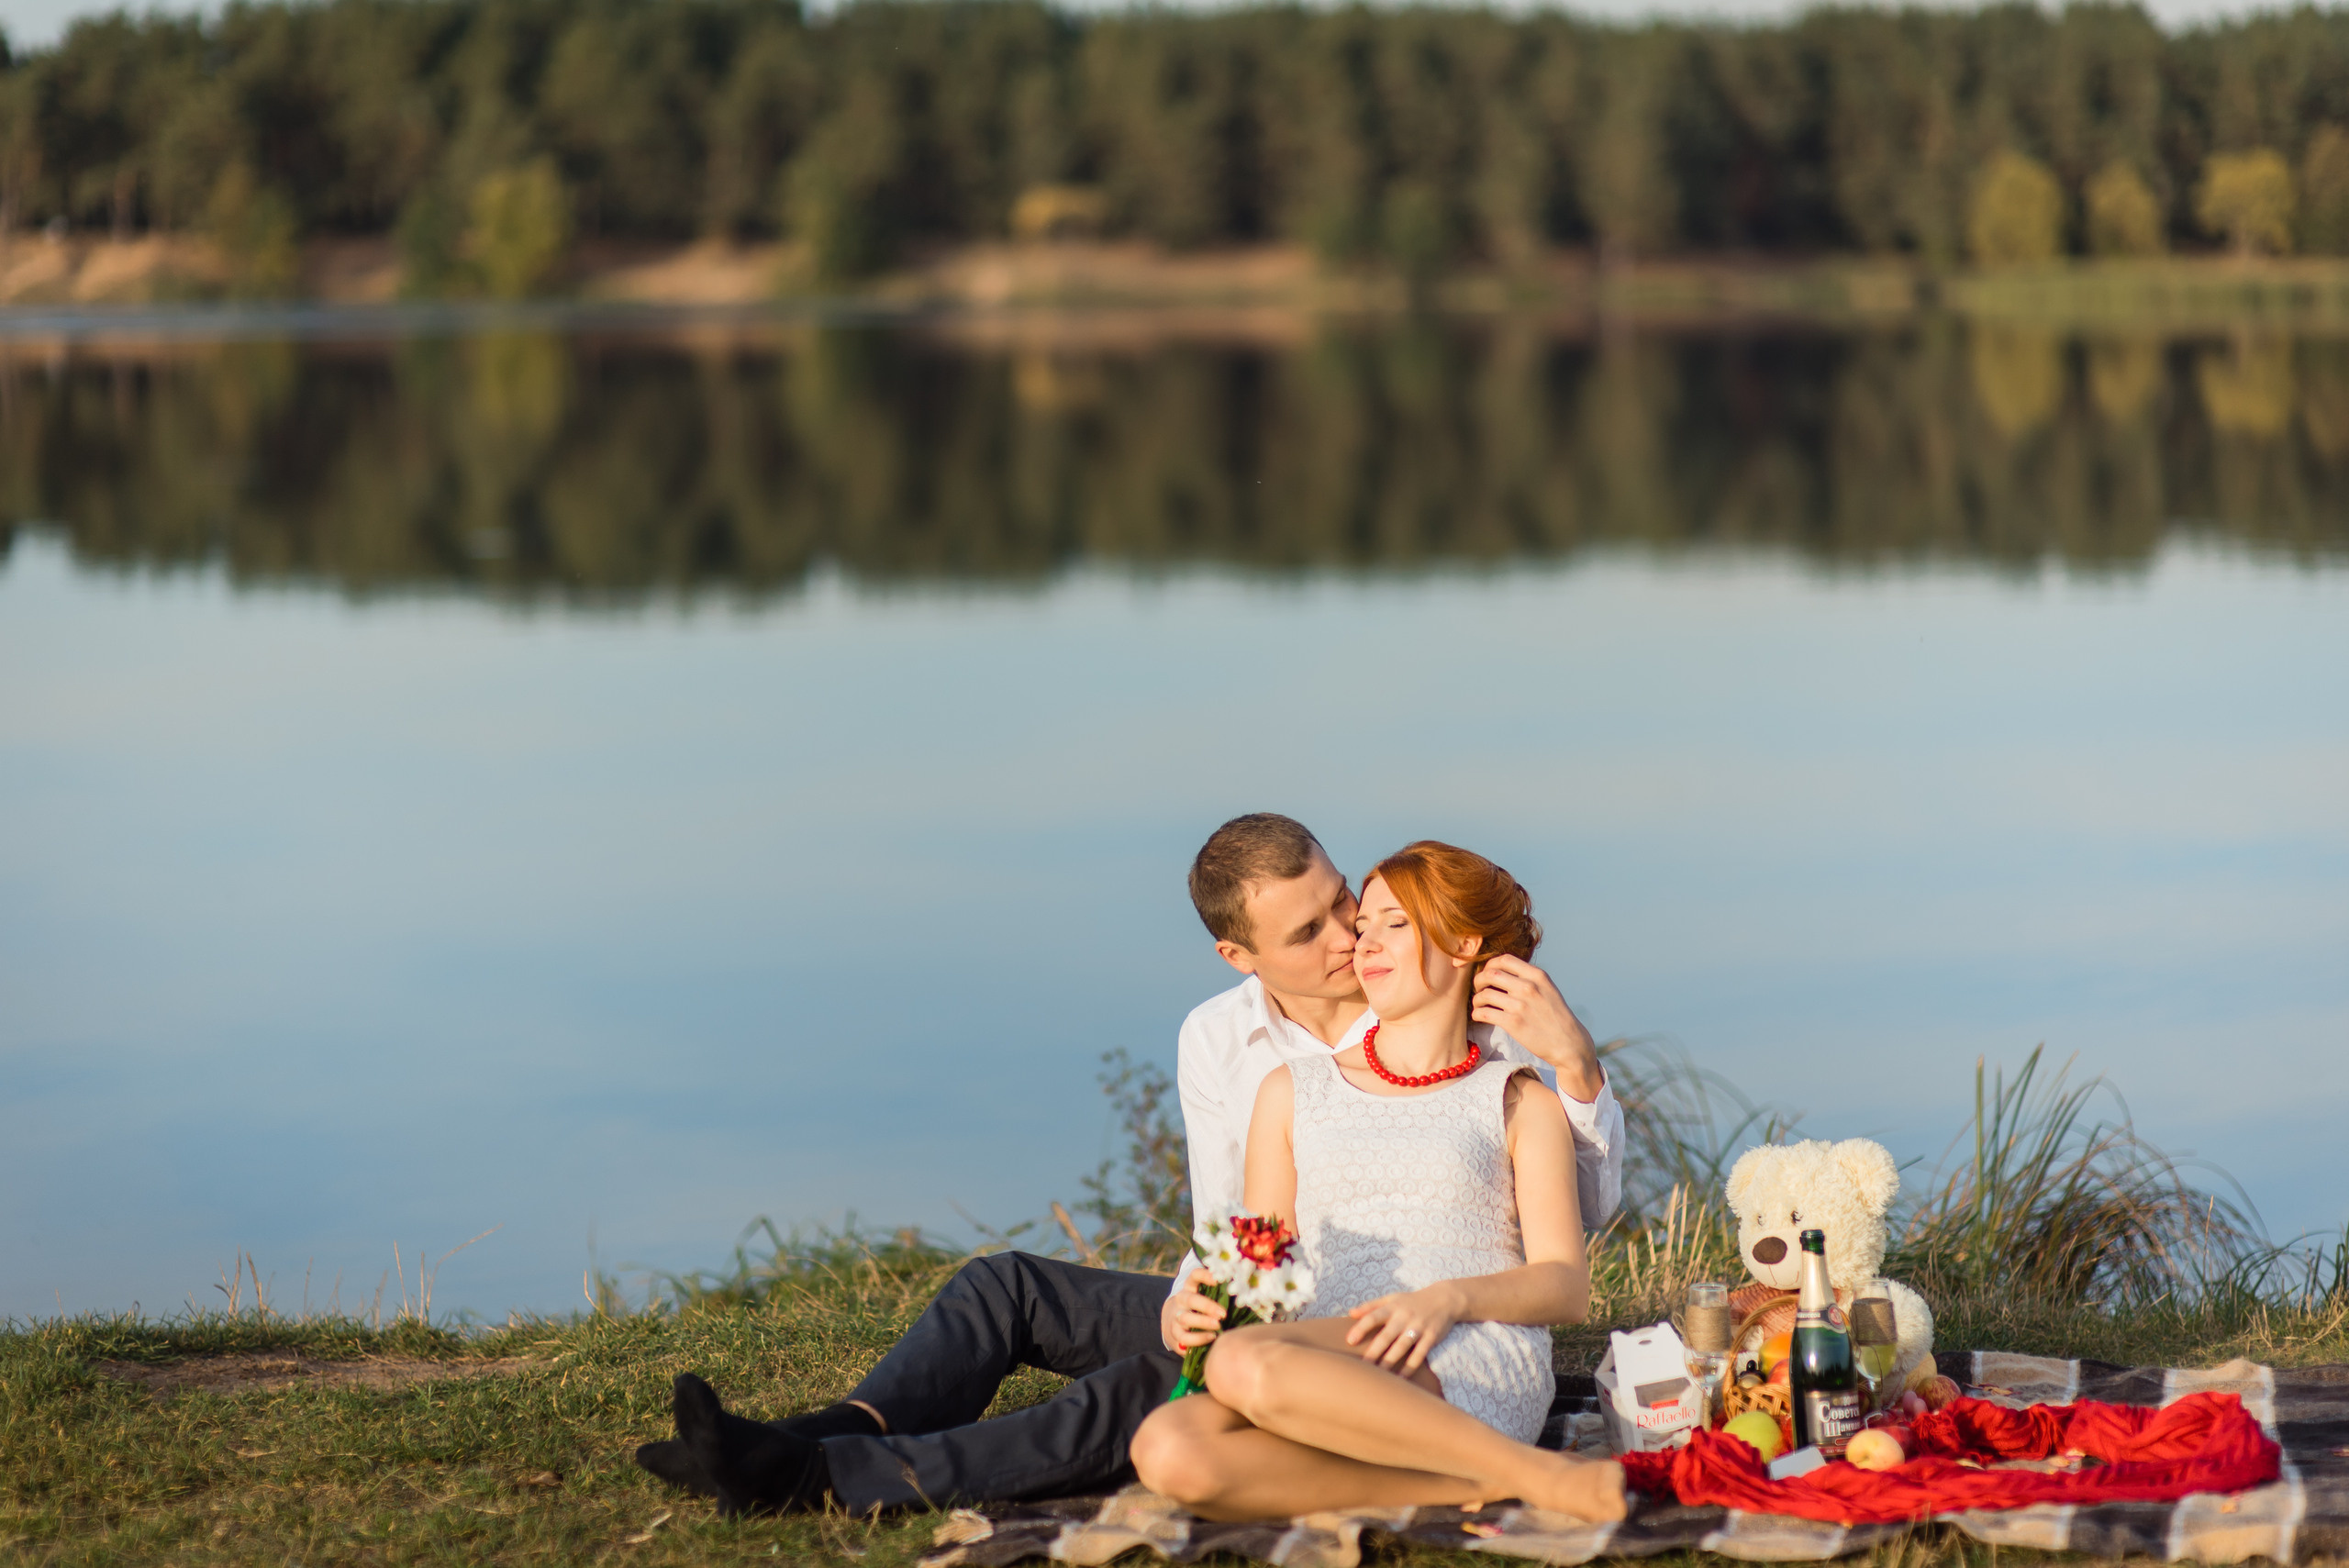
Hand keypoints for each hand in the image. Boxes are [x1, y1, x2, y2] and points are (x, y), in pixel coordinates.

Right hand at [1161, 1269, 1223, 1351]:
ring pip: (1185, 1318)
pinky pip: (1184, 1338)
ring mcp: (1176, 1317)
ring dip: (1203, 1322)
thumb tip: (1245, 1295)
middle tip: (1223, 1313)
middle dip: (1207, 1306)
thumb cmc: (1199, 1308)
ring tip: (1218, 1326)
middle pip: (1190, 1299)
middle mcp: (1181, 1300)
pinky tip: (1212, 1337)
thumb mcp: (1206, 1296)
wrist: (1174, 1321)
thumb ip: (1221, 1295)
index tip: (1217, 1280)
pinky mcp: (1175, 1334)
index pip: (1194, 1276)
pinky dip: (1198, 1338)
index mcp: (1190, 1287)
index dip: (1204, 1276)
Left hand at [1344, 1283, 1463, 1374]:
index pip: (1373, 1316)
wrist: (1445, 1299)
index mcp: (1392, 1307)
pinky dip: (1410, 1367)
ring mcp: (1418, 1327)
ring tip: (1379, 1377)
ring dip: (1390, 1362)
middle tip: (1362, 1367)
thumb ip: (1371, 1306)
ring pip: (1402, 1347)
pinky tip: (1401, 1379)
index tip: (1349, 1341)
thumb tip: (1350, 1313)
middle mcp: (1404, 1317)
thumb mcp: (1392, 1299)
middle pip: (1386, 1335)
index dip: (1361, 1328)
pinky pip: (1419, 1355)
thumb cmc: (1412, 1301)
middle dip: (1374, 1351)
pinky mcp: (1431, 1337)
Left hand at [1473, 955, 1603, 1101]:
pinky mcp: (1513, 1023)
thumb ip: (1528, 978)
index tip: (1487, 974)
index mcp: (1537, 975)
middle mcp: (1528, 987)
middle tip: (1478, 989)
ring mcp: (1520, 1005)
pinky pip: (1484, 1013)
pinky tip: (1479, 1016)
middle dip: (1478, 981)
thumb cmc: (1556, 1016)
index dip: (1489, 965)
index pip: (1504, 959)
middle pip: (1489, 974)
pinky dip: (1477, 1014)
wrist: (1568, 1043)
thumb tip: (1502, 971)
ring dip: (1476, 1000)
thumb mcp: (1547, 989)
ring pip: (1484, 995)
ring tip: (1479, 1005)